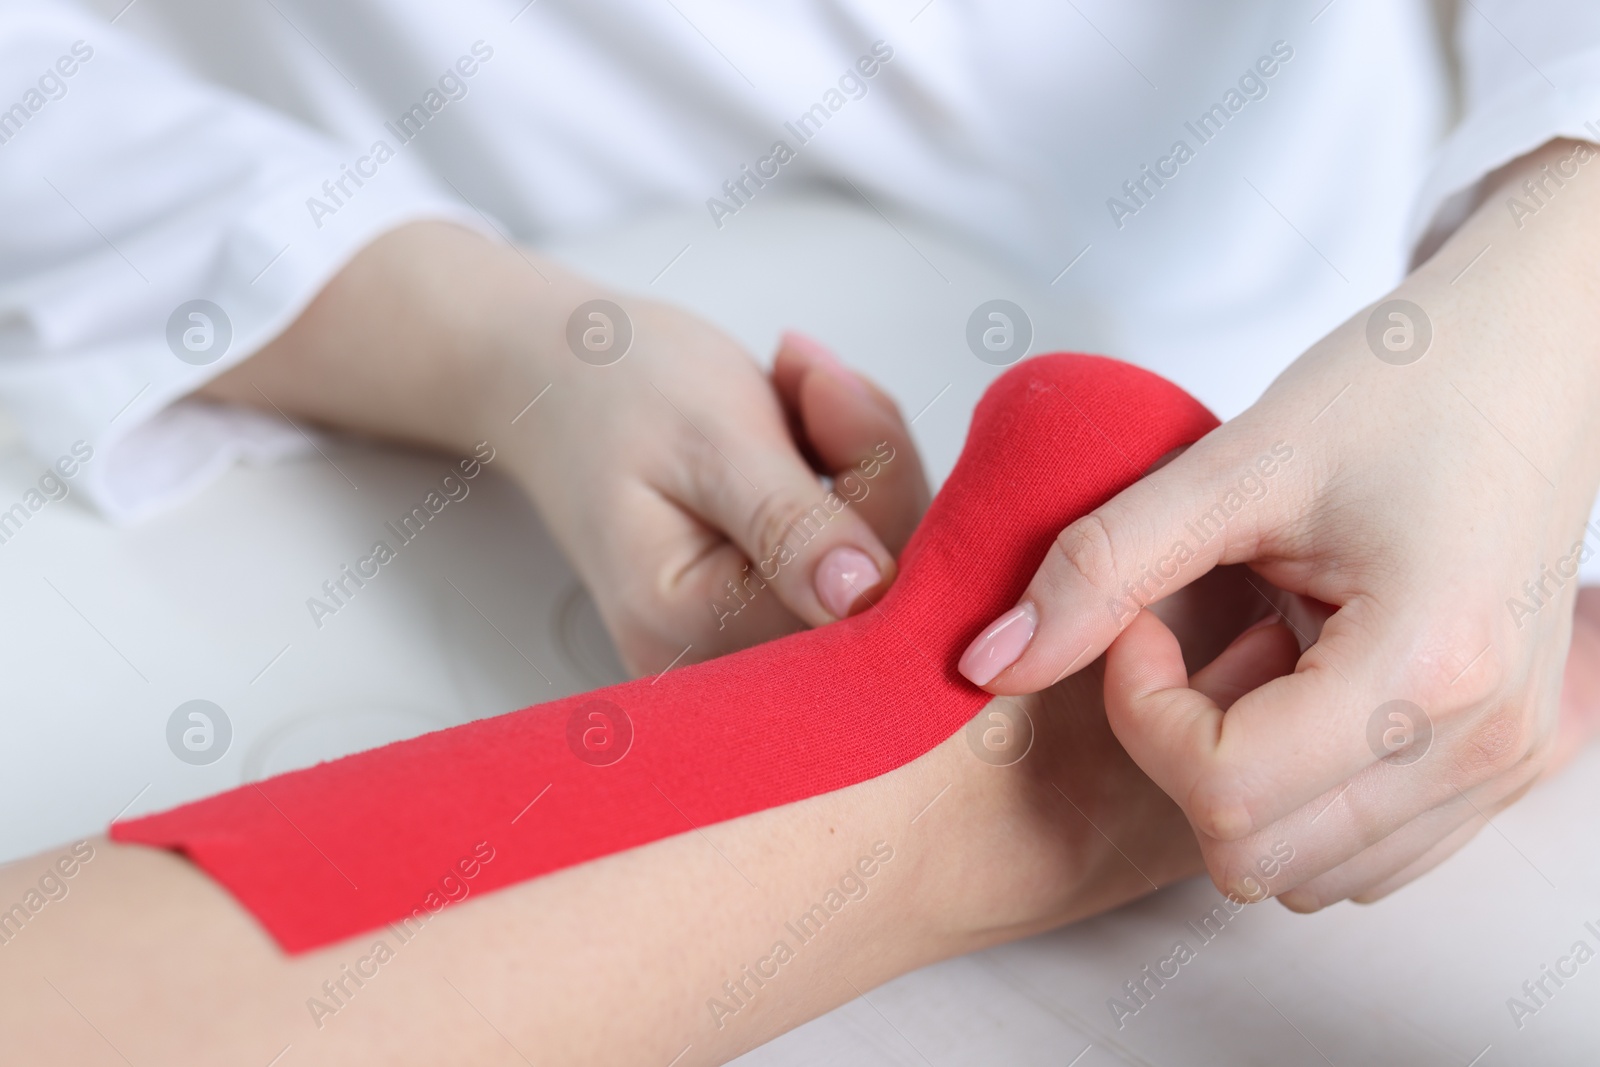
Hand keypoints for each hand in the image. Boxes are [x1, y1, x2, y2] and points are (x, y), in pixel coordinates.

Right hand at [201, 222, 928, 676]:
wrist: (555, 376)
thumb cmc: (617, 392)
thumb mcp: (710, 438)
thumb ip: (789, 523)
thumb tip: (864, 598)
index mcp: (690, 632)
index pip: (855, 593)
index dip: (877, 480)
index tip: (826, 384)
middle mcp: (719, 667)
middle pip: (880, 593)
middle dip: (874, 467)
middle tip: (812, 377)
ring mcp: (744, 645)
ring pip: (882, 567)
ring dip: (865, 462)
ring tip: (796, 387)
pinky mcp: (769, 612)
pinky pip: (860, 556)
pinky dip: (852, 478)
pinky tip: (802, 426)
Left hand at [958, 139, 1599, 908]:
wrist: (1535, 361)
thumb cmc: (1404, 388)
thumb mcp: (1233, 463)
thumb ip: (1099, 565)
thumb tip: (986, 662)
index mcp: (1427, 666)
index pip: (1224, 790)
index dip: (1143, 713)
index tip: (1141, 623)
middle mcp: (1486, 744)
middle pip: (1256, 854)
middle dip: (1182, 753)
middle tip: (1189, 639)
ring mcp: (1509, 765)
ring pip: (1307, 872)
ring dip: (1241, 780)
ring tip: (1258, 653)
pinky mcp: (1508, 764)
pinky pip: (1367, 852)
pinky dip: (1302, 792)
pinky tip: (1304, 683)